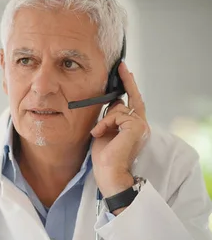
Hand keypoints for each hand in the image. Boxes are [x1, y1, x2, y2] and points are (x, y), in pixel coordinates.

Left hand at [91, 62, 149, 200]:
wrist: (109, 173)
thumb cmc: (105, 157)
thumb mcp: (105, 131)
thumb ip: (111, 117)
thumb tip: (113, 101)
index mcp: (134, 126)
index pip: (133, 102)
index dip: (129, 86)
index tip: (124, 71)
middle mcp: (141, 125)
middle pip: (133, 98)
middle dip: (127, 81)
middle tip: (121, 66)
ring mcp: (141, 126)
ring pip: (119, 108)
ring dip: (104, 119)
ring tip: (98, 133)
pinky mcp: (137, 127)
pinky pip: (117, 115)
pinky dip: (105, 123)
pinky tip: (100, 133)